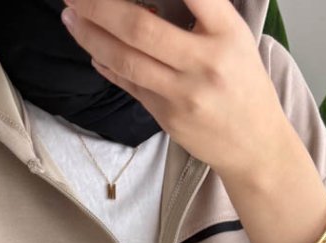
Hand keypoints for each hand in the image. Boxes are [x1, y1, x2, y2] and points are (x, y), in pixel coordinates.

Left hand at [59, 0, 325, 242]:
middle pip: (140, 28)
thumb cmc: (243, 83)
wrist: (255, 145)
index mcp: (226, 32)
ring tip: (70, 16)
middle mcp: (204, 62)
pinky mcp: (167, 117)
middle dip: (99, 6)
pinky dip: (105, 64)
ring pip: (126, 60)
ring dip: (90, 36)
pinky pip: (129, 84)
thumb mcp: (233, 36)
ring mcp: (183, 93)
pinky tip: (90, 48)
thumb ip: (198, 13)